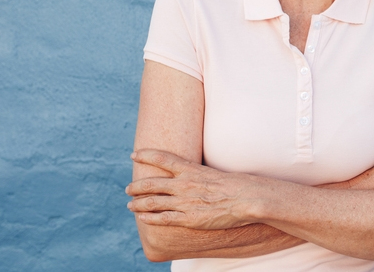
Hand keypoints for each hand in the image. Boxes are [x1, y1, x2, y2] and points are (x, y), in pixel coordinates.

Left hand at [127, 149, 258, 229]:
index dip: (145, 155)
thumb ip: (200, 175)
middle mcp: (183, 184)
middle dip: (136, 186)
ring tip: (129, 205)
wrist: (246, 198)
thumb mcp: (215, 173)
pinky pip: (163, 219)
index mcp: (191, 169)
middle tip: (128, 188)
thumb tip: (194, 175)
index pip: (162, 158)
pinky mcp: (188, 218)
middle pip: (151, 183)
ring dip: (137, 203)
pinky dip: (149, 218)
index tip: (133, 154)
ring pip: (152, 202)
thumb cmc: (236, 184)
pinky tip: (142, 218)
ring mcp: (184, 202)